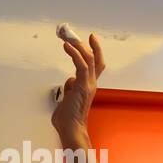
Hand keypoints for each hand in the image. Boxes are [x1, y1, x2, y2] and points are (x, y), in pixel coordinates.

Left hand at [51, 26, 105, 144]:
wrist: (70, 129)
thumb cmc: (67, 119)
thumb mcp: (67, 99)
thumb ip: (69, 89)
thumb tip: (70, 81)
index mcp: (88, 86)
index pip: (95, 65)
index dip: (94, 50)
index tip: (89, 38)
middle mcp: (91, 84)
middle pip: (95, 59)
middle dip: (86, 44)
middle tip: (73, 33)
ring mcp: (88, 85)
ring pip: (89, 59)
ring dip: (79, 46)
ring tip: (68, 36)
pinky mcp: (82, 86)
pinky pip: (81, 65)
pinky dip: (74, 54)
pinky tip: (66, 46)